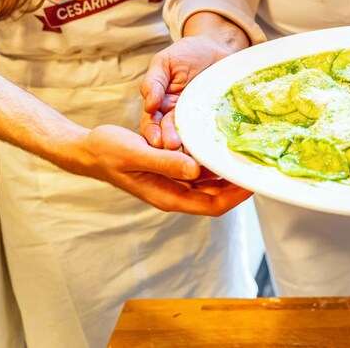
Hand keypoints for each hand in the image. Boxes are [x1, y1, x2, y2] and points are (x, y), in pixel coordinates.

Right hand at [66, 125, 251, 214]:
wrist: (88, 149)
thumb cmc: (107, 152)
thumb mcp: (136, 154)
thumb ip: (165, 162)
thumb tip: (196, 169)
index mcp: (168, 195)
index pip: (213, 205)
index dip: (236, 196)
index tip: (254, 180)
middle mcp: (175, 191)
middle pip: (218, 195)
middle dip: (239, 184)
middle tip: (260, 164)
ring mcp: (174, 181)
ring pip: (211, 182)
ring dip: (229, 171)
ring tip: (249, 154)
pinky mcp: (172, 168)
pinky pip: (201, 169)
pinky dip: (215, 159)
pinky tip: (225, 144)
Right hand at [140, 35, 240, 149]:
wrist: (216, 46)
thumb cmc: (186, 53)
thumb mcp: (164, 63)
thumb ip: (153, 82)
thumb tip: (148, 105)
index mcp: (161, 105)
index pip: (153, 123)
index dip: (154, 132)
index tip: (157, 141)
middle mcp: (179, 116)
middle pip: (173, 133)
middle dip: (172, 141)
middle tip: (175, 147)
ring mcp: (200, 117)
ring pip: (194, 136)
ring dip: (193, 145)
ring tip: (193, 153)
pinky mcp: (218, 116)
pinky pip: (216, 128)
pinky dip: (215, 138)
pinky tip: (215, 146)